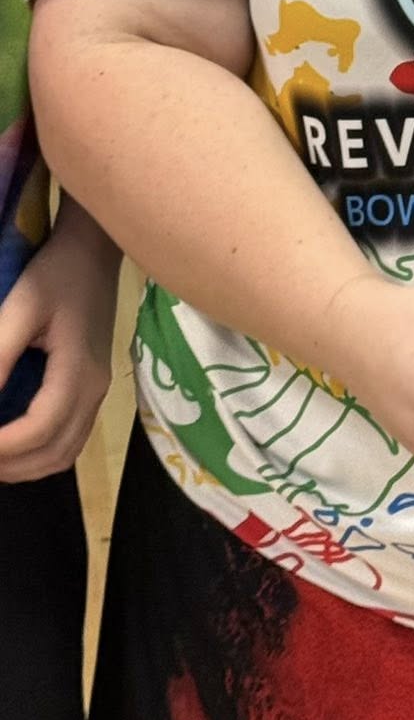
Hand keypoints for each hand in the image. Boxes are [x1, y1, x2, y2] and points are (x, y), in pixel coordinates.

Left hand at [0, 222, 118, 481]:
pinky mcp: (94, 386)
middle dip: (11, 465)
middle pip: (56, 452)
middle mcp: (94, 389)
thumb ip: (0, 357)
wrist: (94, 252)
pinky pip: (71, 439)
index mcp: (78, 371)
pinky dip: (42, 454)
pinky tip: (15, 446)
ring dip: (27, 466)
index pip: (40, 430)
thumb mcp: (20, 308)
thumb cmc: (56, 274)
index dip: (3, 447)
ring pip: (66, 452)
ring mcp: (98, 390)